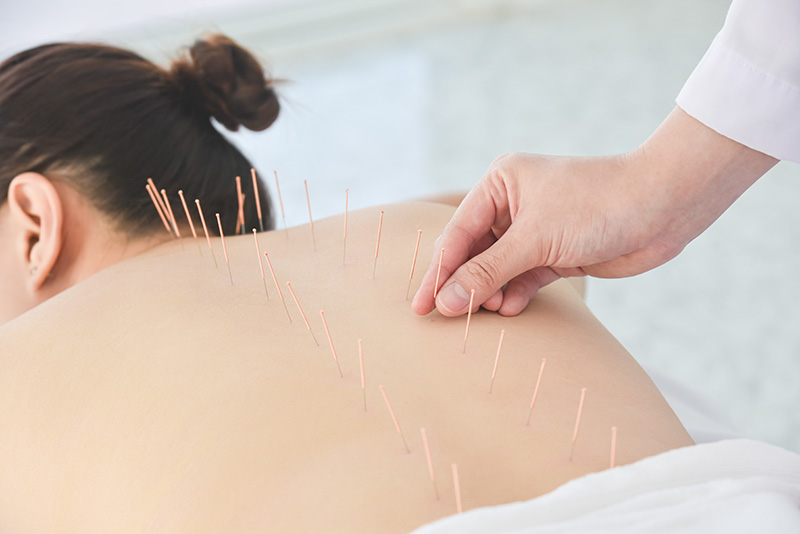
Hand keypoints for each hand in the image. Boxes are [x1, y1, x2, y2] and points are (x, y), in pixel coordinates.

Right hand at [412, 107, 777, 316]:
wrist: (663, 208)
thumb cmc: (596, 205)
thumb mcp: (535, 239)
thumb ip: (488, 272)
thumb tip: (447, 302)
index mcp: (500, 184)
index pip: (457, 234)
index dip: (438, 272)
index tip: (421, 307)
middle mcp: (512, 206)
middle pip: (474, 253)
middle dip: (463, 285)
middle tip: (446, 319)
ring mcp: (534, 231)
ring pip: (497, 269)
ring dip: (490, 293)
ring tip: (485, 313)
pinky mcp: (555, 253)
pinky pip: (523, 278)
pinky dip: (515, 294)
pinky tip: (509, 309)